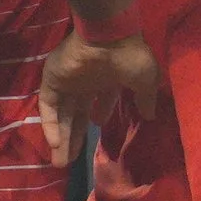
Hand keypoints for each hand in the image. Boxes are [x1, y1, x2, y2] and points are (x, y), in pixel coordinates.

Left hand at [37, 28, 159, 163]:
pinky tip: (55, 143)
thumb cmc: (129, 58)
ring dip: (61, 138)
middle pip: (77, 115)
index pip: (99, 102)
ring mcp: (67, 82)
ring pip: (62, 115)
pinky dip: (50, 125)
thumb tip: (151, 116)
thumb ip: (145, 99)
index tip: (97, 132)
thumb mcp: (145, 81)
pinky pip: (48, 106)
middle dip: (74, 139)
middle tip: (70, 162)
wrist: (107, 36)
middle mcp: (85, 82)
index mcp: (106, 80)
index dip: (98, 117)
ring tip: (60, 163)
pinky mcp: (52, 80)